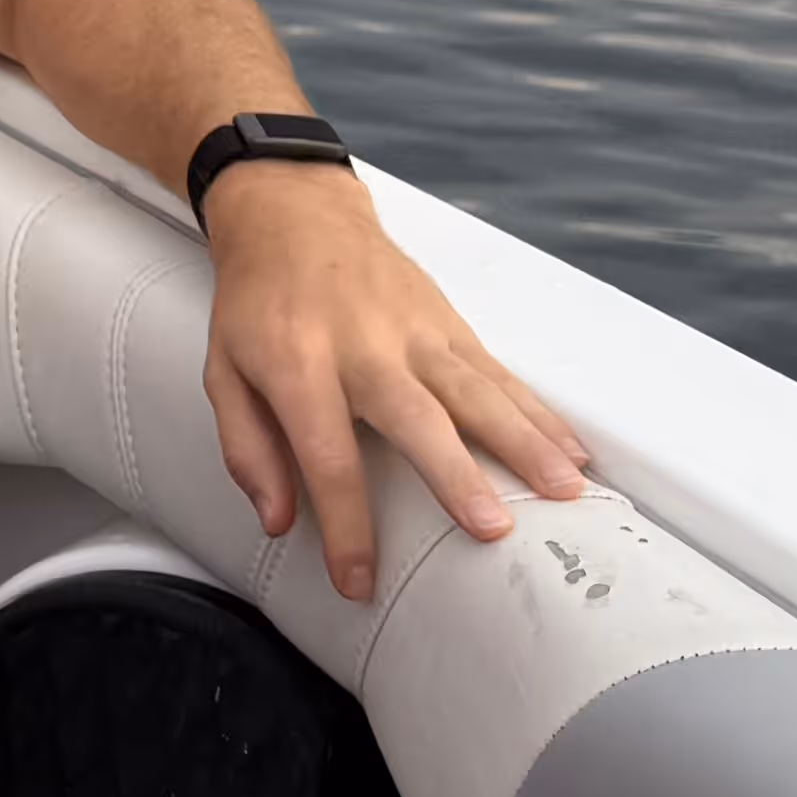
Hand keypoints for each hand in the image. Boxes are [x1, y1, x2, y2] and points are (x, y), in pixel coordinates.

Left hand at [197, 166, 592, 600]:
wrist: (294, 214)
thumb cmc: (256, 303)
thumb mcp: (222, 371)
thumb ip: (246, 448)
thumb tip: (278, 520)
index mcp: (299, 365)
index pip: (327, 457)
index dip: (345, 525)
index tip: (358, 582)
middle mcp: (365, 347)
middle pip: (417, 419)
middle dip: (455, 476)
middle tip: (493, 529)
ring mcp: (415, 332)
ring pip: (477, 392)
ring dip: (524, 443)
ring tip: (565, 491)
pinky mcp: (449, 323)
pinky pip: (499, 373)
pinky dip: (539, 413)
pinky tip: (574, 449)